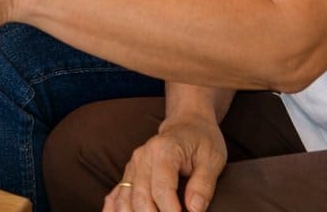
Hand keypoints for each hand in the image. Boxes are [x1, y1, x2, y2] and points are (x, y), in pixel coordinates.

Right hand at [104, 116, 226, 211]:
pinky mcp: (129, 174)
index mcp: (163, 151)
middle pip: (141, 197)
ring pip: (125, 199)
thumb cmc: (202, 141)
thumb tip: (194, 210)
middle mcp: (142, 158)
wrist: (186, 124)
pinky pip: (116, 195)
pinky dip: (114, 210)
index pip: (162, 188)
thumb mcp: (212, 159)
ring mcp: (132, 166)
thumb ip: (203, 185)